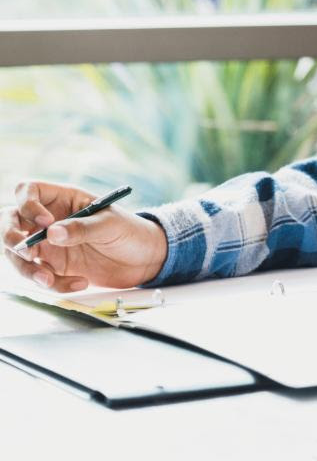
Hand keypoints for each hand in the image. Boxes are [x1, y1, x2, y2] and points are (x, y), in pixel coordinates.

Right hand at [2, 180, 167, 291]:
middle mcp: (49, 220)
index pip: (27, 190)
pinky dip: (53, 283)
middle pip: (10, 221)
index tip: (44, 222)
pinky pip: (39, 276)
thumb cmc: (130, 232)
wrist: (145, 259)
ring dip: (27, 269)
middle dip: (9, 237)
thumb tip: (52, 232)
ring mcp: (48, 244)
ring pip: (17, 253)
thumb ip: (82, 228)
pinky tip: (79, 283)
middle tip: (27, 253)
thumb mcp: (110, 225)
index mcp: (63, 199)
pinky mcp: (54, 266)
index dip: (27, 204)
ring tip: (49, 279)